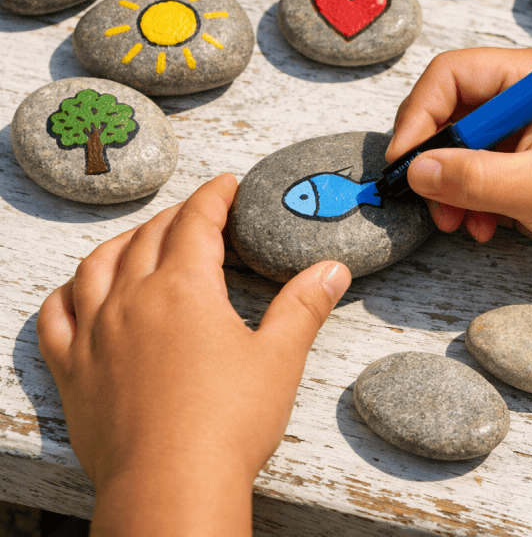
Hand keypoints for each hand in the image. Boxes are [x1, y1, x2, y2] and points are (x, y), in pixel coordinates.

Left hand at [37, 174, 350, 536]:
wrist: (171, 489)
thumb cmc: (225, 427)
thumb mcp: (278, 360)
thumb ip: (303, 307)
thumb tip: (331, 271)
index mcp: (184, 289)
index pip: (197, 221)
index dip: (213, 196)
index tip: (226, 185)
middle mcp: (134, 299)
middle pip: (149, 236)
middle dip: (175, 216)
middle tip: (196, 214)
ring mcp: (97, 333)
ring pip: (98, 265)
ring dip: (122, 242)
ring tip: (140, 239)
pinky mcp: (74, 370)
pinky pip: (55, 317)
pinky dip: (65, 294)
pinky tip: (76, 291)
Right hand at [386, 47, 531, 312]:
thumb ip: (473, 178)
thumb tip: (415, 170)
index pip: (454, 74)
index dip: (421, 112)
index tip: (404, 157)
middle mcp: (524, 100)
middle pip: (450, 111)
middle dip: (434, 157)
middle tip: (423, 195)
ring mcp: (523, 136)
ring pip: (457, 149)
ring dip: (447, 187)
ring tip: (455, 221)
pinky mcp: (522, 171)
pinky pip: (473, 178)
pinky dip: (467, 203)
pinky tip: (481, 228)